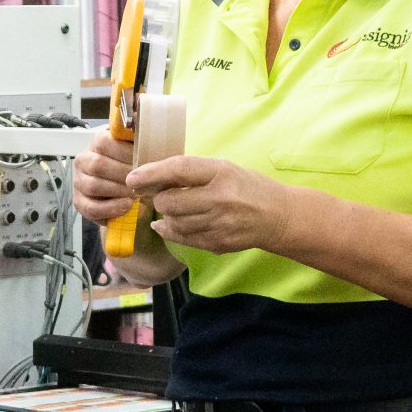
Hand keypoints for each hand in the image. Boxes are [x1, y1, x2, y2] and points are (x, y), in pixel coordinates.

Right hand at [72, 131, 139, 224]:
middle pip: (98, 165)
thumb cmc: (133, 169)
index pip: (104, 143)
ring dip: (118, 191)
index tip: (145, 162)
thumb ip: (139, 141)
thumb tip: (145, 127)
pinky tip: (126, 206)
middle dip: (124, 175)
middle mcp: (84, 160)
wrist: (126, 192)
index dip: (126, 153)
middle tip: (143, 182)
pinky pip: (90, 207)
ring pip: (93, 186)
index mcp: (97, 143)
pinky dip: (110, 208)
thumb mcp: (137, 152)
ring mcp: (79, 182)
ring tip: (136, 194)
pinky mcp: (79, 202)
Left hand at [131, 156, 296, 253]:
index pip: (178, 169)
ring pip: (173, 221)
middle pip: (169, 200)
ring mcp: (218, 224)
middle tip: (162, 194)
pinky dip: (170, 230)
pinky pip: (181, 237)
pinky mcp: (216, 243)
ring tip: (176, 207)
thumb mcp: (224, 168)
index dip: (151, 173)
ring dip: (167, 214)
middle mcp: (220, 199)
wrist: (278, 216)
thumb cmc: (248, 187)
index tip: (132, 178)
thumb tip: (152, 178)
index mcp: (221, 173)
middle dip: (159, 198)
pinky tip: (169, 223)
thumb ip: (192, 172)